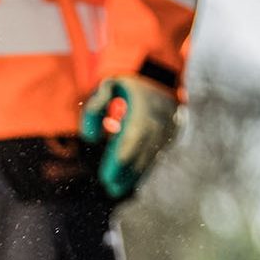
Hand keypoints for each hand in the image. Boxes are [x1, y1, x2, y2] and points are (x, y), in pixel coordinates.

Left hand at [80, 75, 177, 199]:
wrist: (157, 69)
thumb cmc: (126, 80)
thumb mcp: (106, 86)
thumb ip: (94, 109)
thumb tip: (89, 138)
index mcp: (142, 113)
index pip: (130, 144)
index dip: (118, 164)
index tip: (106, 179)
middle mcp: (158, 123)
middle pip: (140, 155)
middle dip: (126, 174)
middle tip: (112, 190)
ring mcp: (167, 128)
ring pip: (151, 157)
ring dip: (136, 175)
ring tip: (119, 189)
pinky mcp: (170, 131)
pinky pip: (157, 153)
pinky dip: (144, 167)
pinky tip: (133, 178)